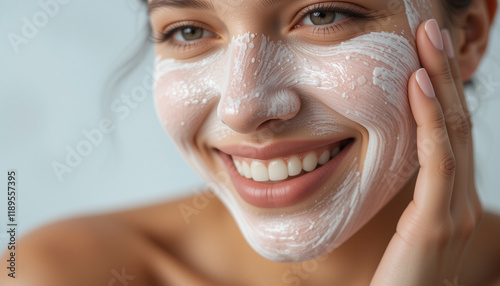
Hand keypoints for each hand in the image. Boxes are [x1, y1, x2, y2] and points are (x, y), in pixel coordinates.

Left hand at [370, 19, 481, 285]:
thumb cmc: (393, 280)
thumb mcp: (399, 232)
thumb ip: (403, 202)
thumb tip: (382, 166)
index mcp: (449, 203)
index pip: (447, 136)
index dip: (439, 92)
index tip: (424, 54)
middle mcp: (460, 203)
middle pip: (455, 124)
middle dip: (444, 73)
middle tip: (432, 30)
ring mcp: (455, 213)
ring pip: (450, 133)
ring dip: (440, 81)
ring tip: (429, 39)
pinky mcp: (436, 224)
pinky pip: (437, 160)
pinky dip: (429, 119)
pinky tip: (418, 84)